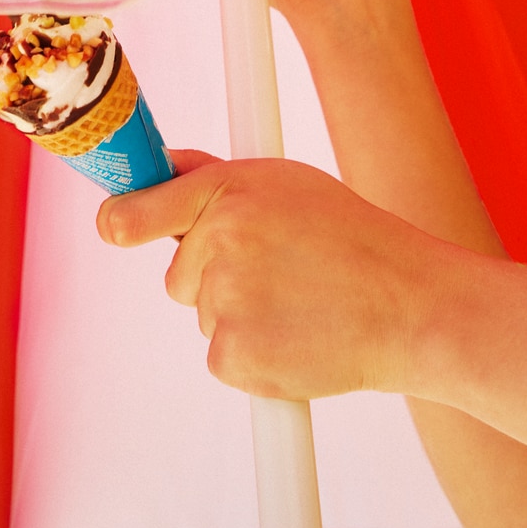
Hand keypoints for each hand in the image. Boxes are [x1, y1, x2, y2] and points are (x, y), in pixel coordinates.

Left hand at [99, 148, 461, 400]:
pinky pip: (222, 357)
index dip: (119, 223)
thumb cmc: (355, 241)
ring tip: (302, 303)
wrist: (411, 307)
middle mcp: (220, 240)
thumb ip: (216, 179)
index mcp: (231, 192)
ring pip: (205, 315)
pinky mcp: (232, 355)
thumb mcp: (290, 184)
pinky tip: (299, 338)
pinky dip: (254, 357)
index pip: (136, 211)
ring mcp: (224, 301)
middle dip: (217, 280)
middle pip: (179, 275)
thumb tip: (162, 170)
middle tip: (283, 275)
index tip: (115, 229)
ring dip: (242, 317)